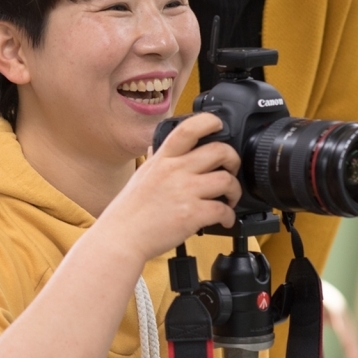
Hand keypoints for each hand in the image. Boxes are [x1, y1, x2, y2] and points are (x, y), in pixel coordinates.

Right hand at [100, 113, 241, 264]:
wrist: (122, 236)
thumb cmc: (129, 209)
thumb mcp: (141, 175)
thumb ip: (155, 160)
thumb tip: (156, 148)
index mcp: (163, 159)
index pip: (189, 128)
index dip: (210, 121)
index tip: (219, 126)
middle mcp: (175, 170)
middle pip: (220, 151)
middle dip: (233, 160)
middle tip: (230, 170)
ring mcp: (185, 191)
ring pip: (227, 180)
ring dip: (234, 191)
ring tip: (229, 199)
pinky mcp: (192, 214)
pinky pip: (223, 210)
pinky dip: (229, 216)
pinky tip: (223, 219)